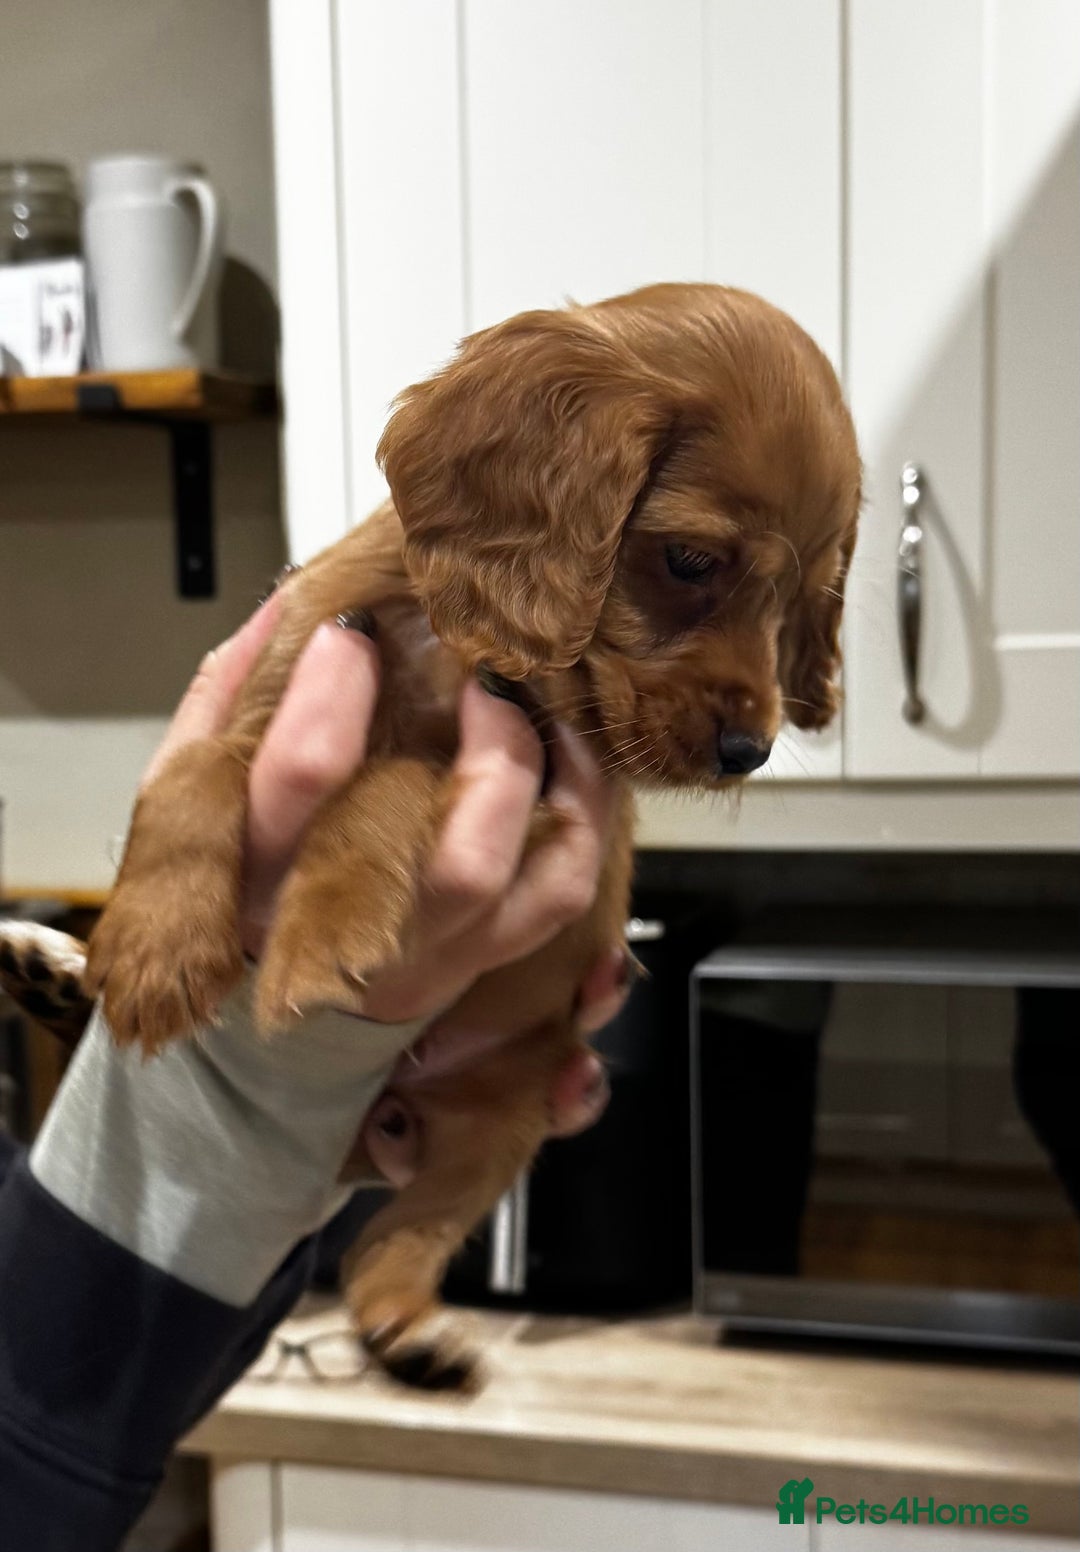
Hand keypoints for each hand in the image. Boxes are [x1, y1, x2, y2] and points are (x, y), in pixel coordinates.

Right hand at [146, 597, 630, 1177]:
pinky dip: (585, 816)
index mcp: (258, 880)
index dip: (336, 687)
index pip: (304, 778)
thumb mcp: (193, 792)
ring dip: (555, 779)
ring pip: (532, 883)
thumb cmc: (235, 882)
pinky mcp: (481, 962)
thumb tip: (290, 605)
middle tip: (490, 672)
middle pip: (458, 857)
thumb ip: (228, 697)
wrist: (265, 1024)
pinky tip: (567, 756)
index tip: (356, 627)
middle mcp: (356, 932)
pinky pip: (562, 893)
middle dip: (495, 747)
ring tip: (545, 706)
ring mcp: (432, 956)